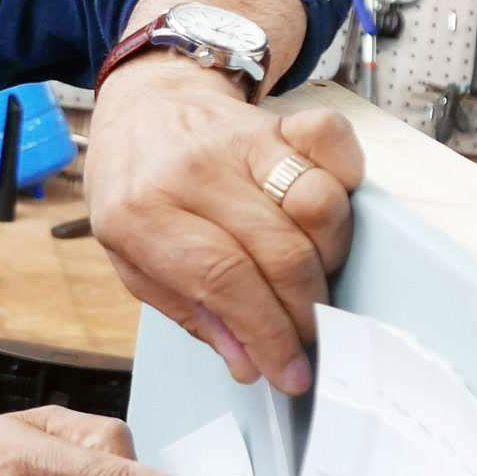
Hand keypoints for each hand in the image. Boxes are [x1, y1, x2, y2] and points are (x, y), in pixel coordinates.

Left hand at [86, 52, 363, 393]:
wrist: (142, 105)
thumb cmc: (136, 188)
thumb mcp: (132, 259)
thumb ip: (190, 312)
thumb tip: (251, 361)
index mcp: (143, 212)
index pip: (224, 281)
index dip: (268, 334)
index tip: (290, 370)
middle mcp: (194, 171)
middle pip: (281, 253)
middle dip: (304, 312)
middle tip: (305, 334)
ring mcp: (241, 140)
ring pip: (318, 204)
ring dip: (328, 257)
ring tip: (308, 276)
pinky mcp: (279, 120)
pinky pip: (334, 145)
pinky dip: (343, 181)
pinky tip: (320, 212)